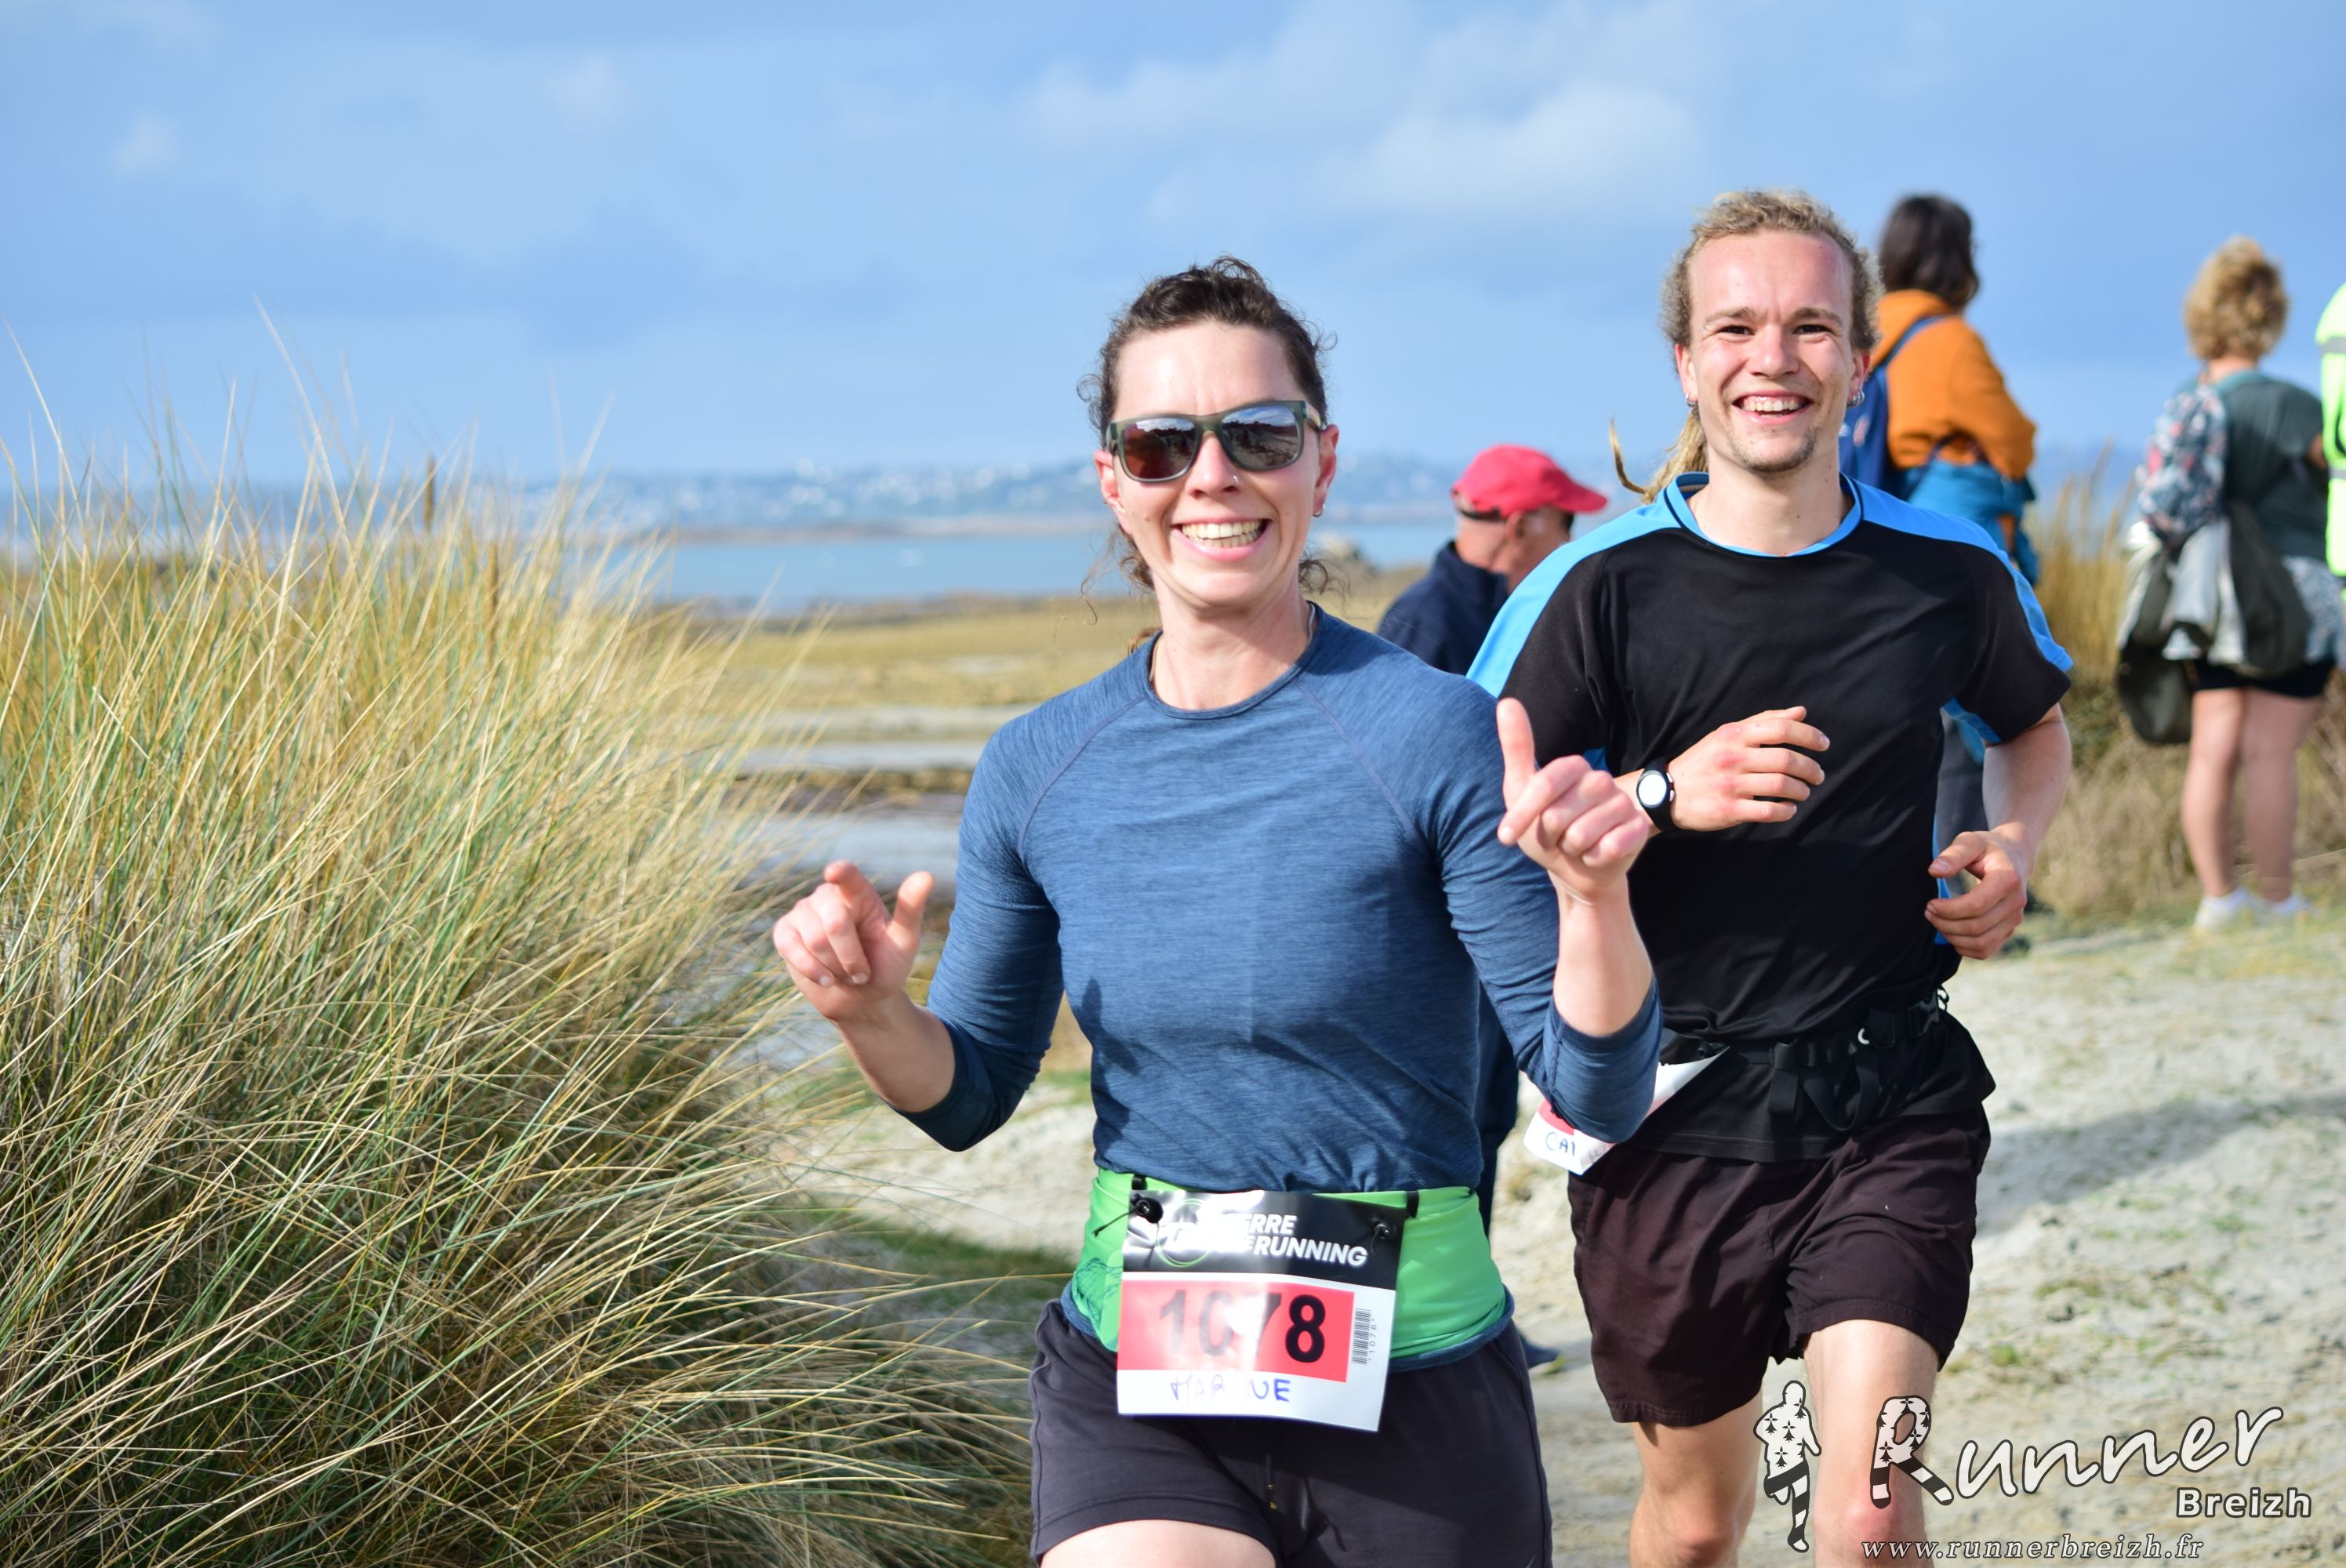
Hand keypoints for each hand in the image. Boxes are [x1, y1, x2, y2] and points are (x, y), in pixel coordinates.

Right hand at [771, 860, 933, 1020]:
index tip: (834, 873)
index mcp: (858, 894)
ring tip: (845, 974)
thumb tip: (926, 875)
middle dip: (851, 956)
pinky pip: (791, 948)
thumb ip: (910, 909)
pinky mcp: (785, 933)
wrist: (861, 1000)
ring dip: (835, 967)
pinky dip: (812, 970)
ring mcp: (803, 913)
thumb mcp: (904, 941)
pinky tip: (826, 979)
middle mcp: (828, 897)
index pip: (848, 876)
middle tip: (862, 972)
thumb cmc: (885, 966)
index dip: (841, 873)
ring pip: (815, 939)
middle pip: (834, 921)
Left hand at [1496, 698, 1650, 901]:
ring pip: (1582, 835)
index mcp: (1575, 766)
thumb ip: (1517, 747)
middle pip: (1558, 814)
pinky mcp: (1638, 830)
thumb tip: (1507, 701)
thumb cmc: (1545, 830)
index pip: (1544, 784)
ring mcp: (1623, 804)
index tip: (1505, 837)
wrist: (1575, 870)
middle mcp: (1602, 780)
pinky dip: (1592, 859)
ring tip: (1576, 846)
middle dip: (1548, 836)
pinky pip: (1607, 849)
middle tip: (1556, 837)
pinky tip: (1596, 855)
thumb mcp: (1521, 790)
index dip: (1522, 814)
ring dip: (1570, 850)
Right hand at [1664, 706, 1829, 829]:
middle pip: (1786, 759)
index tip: (1824, 745)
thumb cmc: (1704, 761)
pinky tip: (1788, 808)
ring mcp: (1730, 785)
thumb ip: (1764, 721)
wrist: (1667, 792)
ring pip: (1781, 786)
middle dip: (1810, 768)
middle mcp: (1732, 757)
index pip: (1780, 728)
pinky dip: (1786, 810)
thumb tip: (1801, 712)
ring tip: (1803, 791)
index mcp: (1733, 735)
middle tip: (1818, 775)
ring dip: (1801, 790)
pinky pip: (1769, 811)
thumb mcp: (1727, 734)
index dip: (1809, 735)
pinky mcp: (1729, 810)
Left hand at [1925, 830, 2030, 957]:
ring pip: (1981, 943)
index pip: (1976, 906)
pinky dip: (1964, 948)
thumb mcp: (1969, 841)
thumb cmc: (1986, 848)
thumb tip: (1935, 871)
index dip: (1949, 910)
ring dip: (1952, 937)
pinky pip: (1986, 950)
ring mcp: (2015, 919)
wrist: (2013, 857)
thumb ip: (1953, 854)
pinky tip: (1951, 932)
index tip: (1931, 903)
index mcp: (2008, 879)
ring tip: (1937, 921)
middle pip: (1976, 927)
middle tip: (1929, 911)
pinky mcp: (2009, 930)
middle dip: (1945, 923)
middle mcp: (2016, 902)